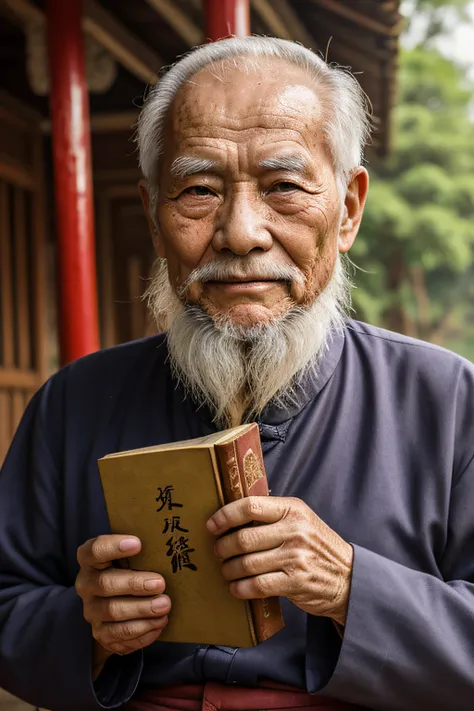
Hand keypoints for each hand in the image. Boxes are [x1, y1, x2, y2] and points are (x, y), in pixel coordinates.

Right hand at [75, 535, 170, 678]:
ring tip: (165, 606)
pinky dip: (142, 631)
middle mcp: (87, 585)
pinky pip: (120, 636)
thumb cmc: (129, 570)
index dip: (114, 546)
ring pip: (113, 612)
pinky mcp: (101, 634)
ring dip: (142, 609)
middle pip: (105, 584)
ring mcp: (92, 611)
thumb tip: (167, 540)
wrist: (117, 601)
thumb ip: (141, 549)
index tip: (138, 544)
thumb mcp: (129, 556)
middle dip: (135, 584)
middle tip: (160, 583)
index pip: (95, 550)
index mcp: (90, 560)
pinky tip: (159, 623)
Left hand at [207, 497, 352, 625]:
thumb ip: (273, 515)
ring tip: (226, 571)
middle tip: (218, 552)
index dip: (225, 516)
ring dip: (229, 570)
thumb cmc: (316, 546)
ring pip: (246, 563)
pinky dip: (240, 588)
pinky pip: (256, 585)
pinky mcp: (295, 582)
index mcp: (293, 509)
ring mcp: (296, 557)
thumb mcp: (301, 520)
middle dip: (223, 547)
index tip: (212, 525)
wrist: (348, 577)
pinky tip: (237, 588)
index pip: (250, 506)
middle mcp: (295, 530)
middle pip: (243, 538)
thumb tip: (230, 515)